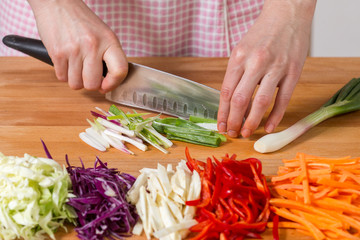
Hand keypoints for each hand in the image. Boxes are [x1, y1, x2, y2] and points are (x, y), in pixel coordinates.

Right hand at [27, 0, 127, 92]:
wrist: (57, 3)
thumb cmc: (82, 21)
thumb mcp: (104, 34)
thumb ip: (109, 56)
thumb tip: (109, 82)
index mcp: (109, 40)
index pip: (120, 70)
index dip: (113, 84)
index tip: (106, 86)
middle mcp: (93, 46)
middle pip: (93, 84)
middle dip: (90, 84)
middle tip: (88, 75)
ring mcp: (74, 50)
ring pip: (76, 84)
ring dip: (75, 79)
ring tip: (76, 66)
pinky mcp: (57, 53)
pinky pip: (61, 78)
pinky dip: (63, 74)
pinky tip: (66, 61)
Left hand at [217, 0, 316, 137]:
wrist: (287, 15)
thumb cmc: (261, 35)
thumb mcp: (241, 50)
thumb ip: (236, 75)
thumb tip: (231, 103)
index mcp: (238, 57)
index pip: (227, 92)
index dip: (223, 113)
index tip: (221, 126)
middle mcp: (256, 62)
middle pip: (241, 100)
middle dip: (234, 121)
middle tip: (232, 134)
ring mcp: (276, 67)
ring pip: (261, 102)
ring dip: (252, 122)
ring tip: (247, 134)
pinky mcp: (293, 71)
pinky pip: (283, 99)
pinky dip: (275, 116)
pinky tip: (269, 127)